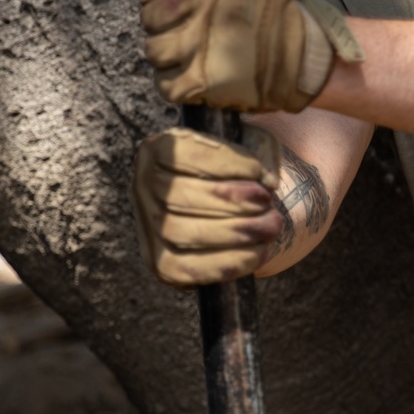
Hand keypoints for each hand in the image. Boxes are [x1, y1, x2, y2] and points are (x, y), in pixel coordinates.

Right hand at [133, 124, 282, 286]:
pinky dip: (228, 262)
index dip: (227, 164)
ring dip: (233, 232)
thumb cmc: (238, 172)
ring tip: (269, 227)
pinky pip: (188, 268)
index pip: (186, 155)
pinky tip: (258, 253)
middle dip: (232, 202)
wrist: (231, 209)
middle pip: (180, 197)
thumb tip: (267, 180)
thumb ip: (255, 145)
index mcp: (159, 150)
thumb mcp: (245, 144)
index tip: (260, 173)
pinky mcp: (161, 263)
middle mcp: (144, 187)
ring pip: (181, 233)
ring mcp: (148, 227)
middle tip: (269, 205)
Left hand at [141, 0, 362, 112]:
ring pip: (153, 50)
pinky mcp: (198, 81)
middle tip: (182, 30)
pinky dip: (174, 83)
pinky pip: (165, 83)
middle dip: (160, 24)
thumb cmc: (274, 13)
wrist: (303, 55)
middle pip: (149, 14)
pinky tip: (192, 76)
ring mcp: (196, 45)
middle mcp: (200, 5)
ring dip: (167, 54)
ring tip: (189, 54)